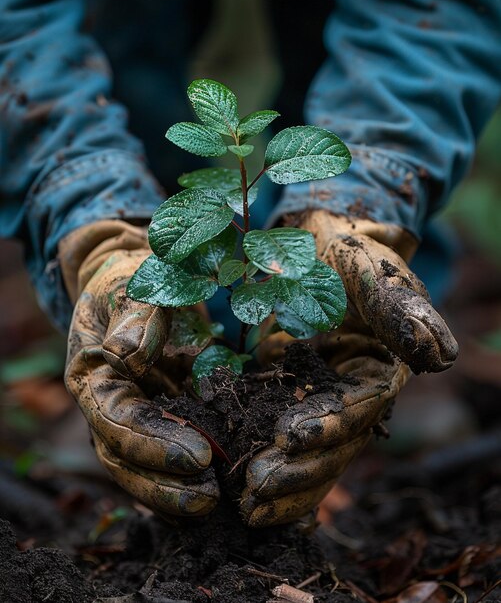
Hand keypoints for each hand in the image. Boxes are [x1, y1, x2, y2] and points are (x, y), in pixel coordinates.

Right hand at [62, 223, 218, 520]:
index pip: (116, 419)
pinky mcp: (161, 413)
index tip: (196, 456)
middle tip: (208, 498)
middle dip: (162, 483)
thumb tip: (129, 354)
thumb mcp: (131, 283)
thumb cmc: (132, 277)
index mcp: (93, 375)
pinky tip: (220, 488)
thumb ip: (134, 314)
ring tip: (215, 503)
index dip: (151, 442)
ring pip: (143, 466)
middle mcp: (108, 404)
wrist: (135, 279)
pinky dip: (187, 474)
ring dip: (174, 490)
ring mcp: (134, 413)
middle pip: (124, 458)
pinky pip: (169, 451)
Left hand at [241, 210, 457, 526]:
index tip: (287, 438)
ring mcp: (320, 400)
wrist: (314, 248)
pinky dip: (262, 461)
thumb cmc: (345, 254)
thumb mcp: (370, 272)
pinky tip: (236, 491)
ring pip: (307, 452)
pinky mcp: (289, 398)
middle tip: (254, 489)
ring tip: (244, 505)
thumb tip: (441, 356)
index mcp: (379, 370)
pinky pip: (277, 437)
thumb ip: (400, 310)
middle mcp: (353, 395)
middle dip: (297, 470)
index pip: (357, 409)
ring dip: (280, 481)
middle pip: (331, 445)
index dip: (327, 427)